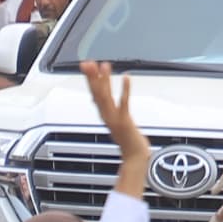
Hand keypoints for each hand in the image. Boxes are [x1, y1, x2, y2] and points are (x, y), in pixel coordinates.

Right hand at [82, 61, 151, 194]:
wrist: (136, 159)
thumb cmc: (129, 142)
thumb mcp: (116, 123)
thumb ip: (109, 112)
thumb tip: (100, 101)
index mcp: (105, 115)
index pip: (95, 93)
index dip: (90, 79)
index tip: (87, 65)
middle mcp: (107, 116)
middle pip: (96, 94)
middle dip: (91, 77)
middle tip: (87, 62)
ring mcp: (115, 119)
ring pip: (106, 97)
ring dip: (105, 81)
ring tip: (104, 65)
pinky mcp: (125, 122)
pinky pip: (124, 104)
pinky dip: (124, 90)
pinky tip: (126, 77)